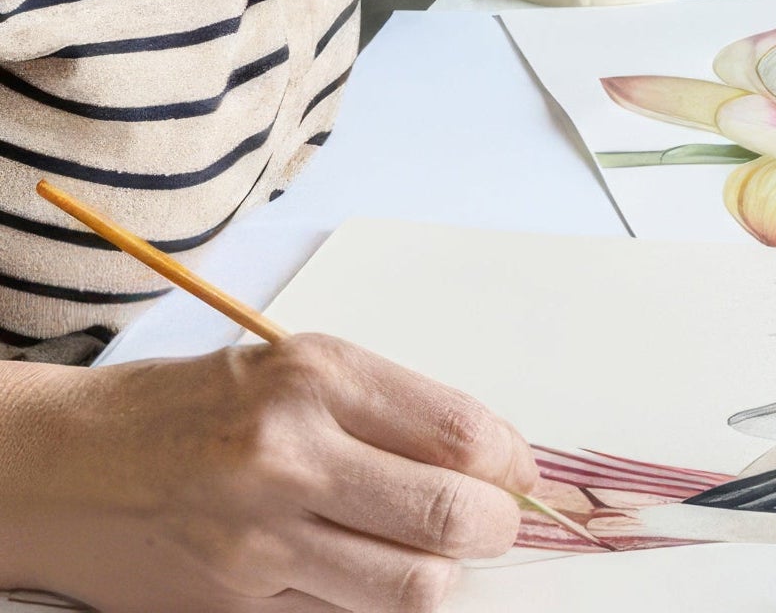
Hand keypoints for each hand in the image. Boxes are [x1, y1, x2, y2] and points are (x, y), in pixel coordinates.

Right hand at [0, 333, 538, 611]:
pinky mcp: (238, 606)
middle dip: (495, 528)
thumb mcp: (298, 370)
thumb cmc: (196, 407)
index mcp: (317, 378)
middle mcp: (291, 455)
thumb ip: (391, 410)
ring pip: (409, 587)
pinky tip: (359, 571)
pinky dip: (371, 602)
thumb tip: (492, 462)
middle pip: (448, 517)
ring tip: (429, 551)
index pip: (460, 432)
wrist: (71, 464)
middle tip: (495, 524)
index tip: (519, 476)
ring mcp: (262, 541)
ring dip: (438, 575)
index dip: (512, 464)